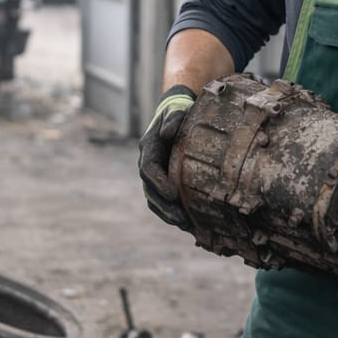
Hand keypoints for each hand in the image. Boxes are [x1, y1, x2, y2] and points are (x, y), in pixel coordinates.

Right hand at [139, 85, 196, 228]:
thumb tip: (167, 133)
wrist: (178, 115)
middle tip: (182, 219)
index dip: (159, 183)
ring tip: (186, 226)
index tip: (173, 194)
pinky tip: (189, 223)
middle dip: (165, 207)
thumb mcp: (177, 110)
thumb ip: (172, 119)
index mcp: (149, 148)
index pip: (148, 169)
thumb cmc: (179, 112)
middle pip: (151, 191)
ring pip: (155, 200)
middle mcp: (148, 163)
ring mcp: (155, 174)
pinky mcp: (164, 181)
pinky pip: (163, 202)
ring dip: (168, 214)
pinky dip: (173, 213)